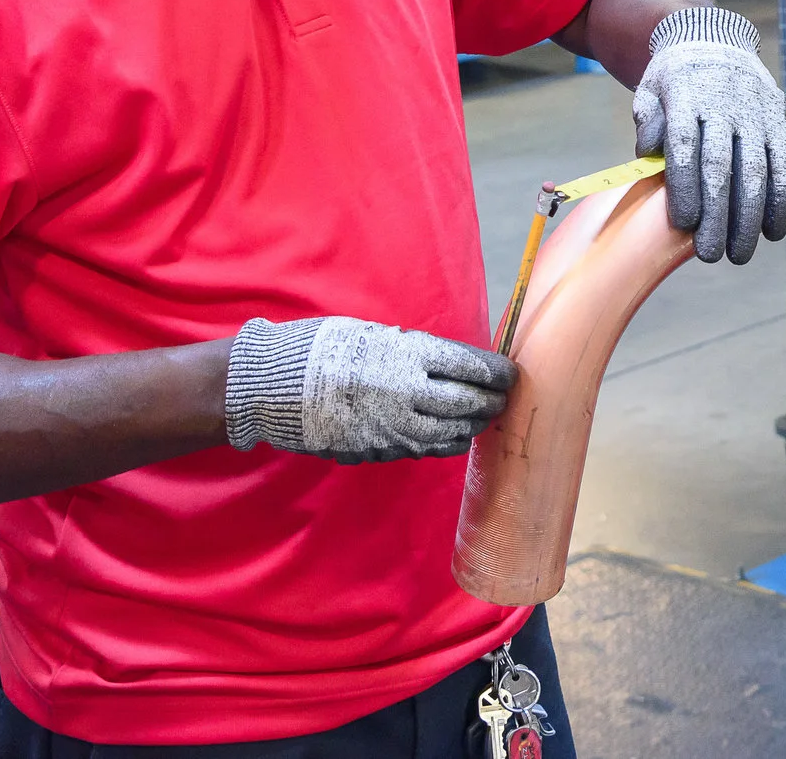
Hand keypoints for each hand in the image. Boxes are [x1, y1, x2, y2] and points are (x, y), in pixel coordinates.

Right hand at [223, 317, 515, 462]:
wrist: (274, 384)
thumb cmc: (325, 348)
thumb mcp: (376, 336)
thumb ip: (415, 352)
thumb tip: (451, 364)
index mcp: (409, 354)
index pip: (472, 366)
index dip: (497, 373)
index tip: (510, 375)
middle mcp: (407, 391)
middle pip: (467, 402)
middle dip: (491, 402)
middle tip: (503, 399)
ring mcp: (392, 425)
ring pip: (449, 432)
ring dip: (470, 426)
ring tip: (481, 419)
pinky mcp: (377, 448)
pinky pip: (422, 449)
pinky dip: (443, 443)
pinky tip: (452, 438)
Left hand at [633, 6, 785, 263]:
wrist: (716, 41)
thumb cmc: (675, 80)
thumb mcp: (649, 90)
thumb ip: (648, 122)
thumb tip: (648, 151)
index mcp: (687, 96)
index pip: (686, 146)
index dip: (686, 186)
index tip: (684, 224)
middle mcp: (725, 103)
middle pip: (722, 165)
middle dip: (718, 214)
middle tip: (710, 254)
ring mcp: (756, 111)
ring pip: (757, 168)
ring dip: (751, 216)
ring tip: (740, 253)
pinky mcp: (779, 119)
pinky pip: (784, 162)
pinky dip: (781, 198)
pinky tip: (773, 229)